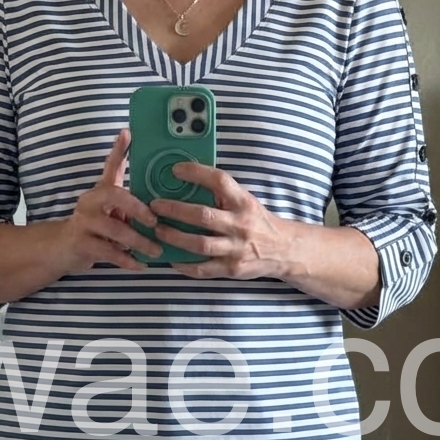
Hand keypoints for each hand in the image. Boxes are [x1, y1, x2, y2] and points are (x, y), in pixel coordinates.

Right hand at [61, 129, 160, 272]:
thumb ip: (127, 195)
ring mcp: (83, 222)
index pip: (109, 166)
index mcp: (100, 191)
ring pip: (115, 229)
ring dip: (138, 241)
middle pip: (113, 195)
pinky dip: (127, 260)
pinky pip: (108, 252)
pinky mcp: (81, 244)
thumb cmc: (95, 225)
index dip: (118, 150)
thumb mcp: (110, 208)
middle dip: (137, 208)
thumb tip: (152, 180)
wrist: (63, 248)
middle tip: (155, 222)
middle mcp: (89, 202)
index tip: (128, 134)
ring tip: (156, 251)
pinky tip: (140, 265)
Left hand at [150, 163, 294, 280]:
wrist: (284, 250)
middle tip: (155, 206)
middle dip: (175, 210)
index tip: (176, 170)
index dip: (197, 173)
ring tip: (158, 231)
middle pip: (203, 216)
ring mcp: (236, 249)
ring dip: (174, 237)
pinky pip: (203, 269)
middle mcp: (240, 224)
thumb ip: (222, 195)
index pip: (220, 181)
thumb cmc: (258, 222)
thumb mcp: (246, 201)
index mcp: (243, 202)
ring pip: (200, 244)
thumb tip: (187, 182)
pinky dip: (184, 265)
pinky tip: (172, 258)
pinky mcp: (231, 269)